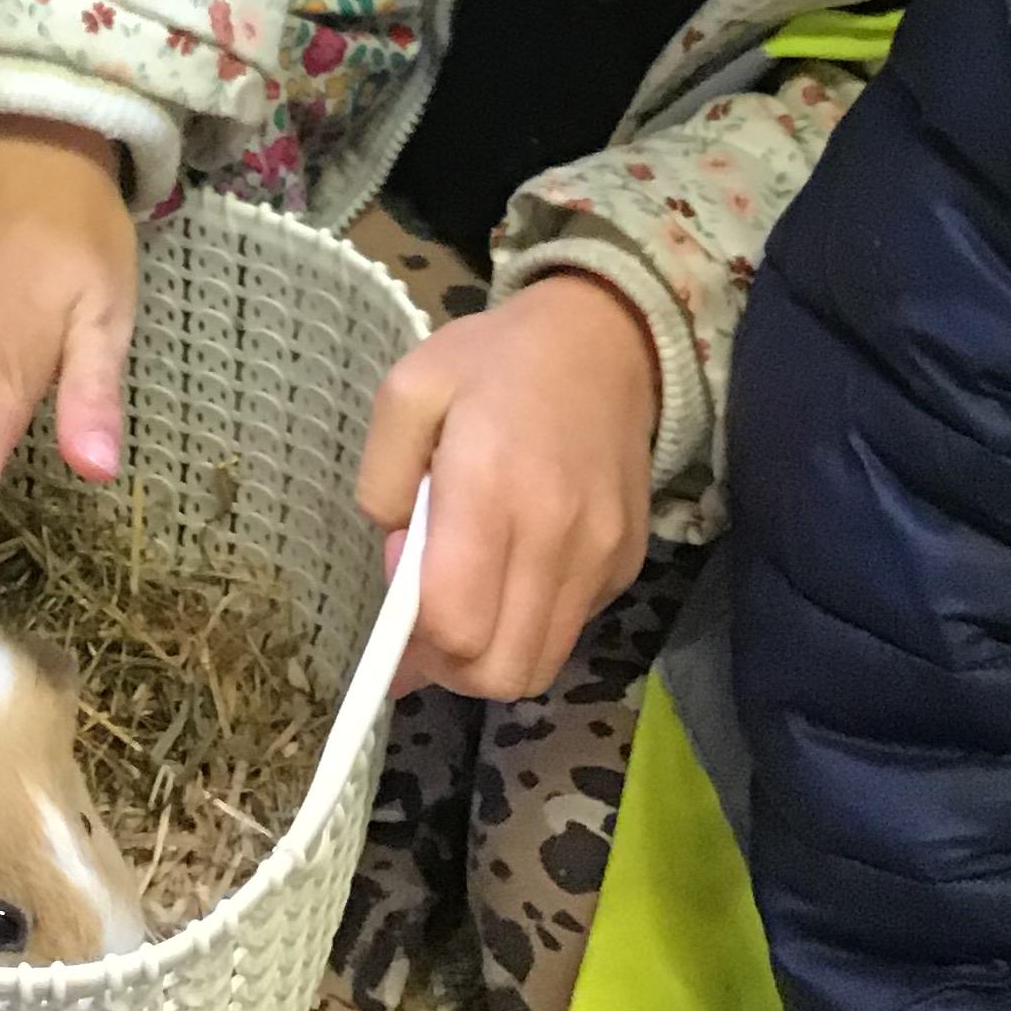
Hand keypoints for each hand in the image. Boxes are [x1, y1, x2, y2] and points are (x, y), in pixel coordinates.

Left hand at [358, 273, 658, 701]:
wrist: (602, 340)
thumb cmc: (493, 361)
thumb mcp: (408, 391)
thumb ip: (382, 481)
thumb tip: (399, 562)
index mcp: (491, 486)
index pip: (456, 623)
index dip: (413, 646)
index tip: (394, 622)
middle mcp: (556, 533)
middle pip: (501, 670)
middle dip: (451, 670)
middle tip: (427, 627)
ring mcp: (601, 555)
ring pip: (540, 665)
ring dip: (493, 657)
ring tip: (470, 603)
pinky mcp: (628, 563)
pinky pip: (572, 629)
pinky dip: (534, 624)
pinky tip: (517, 570)